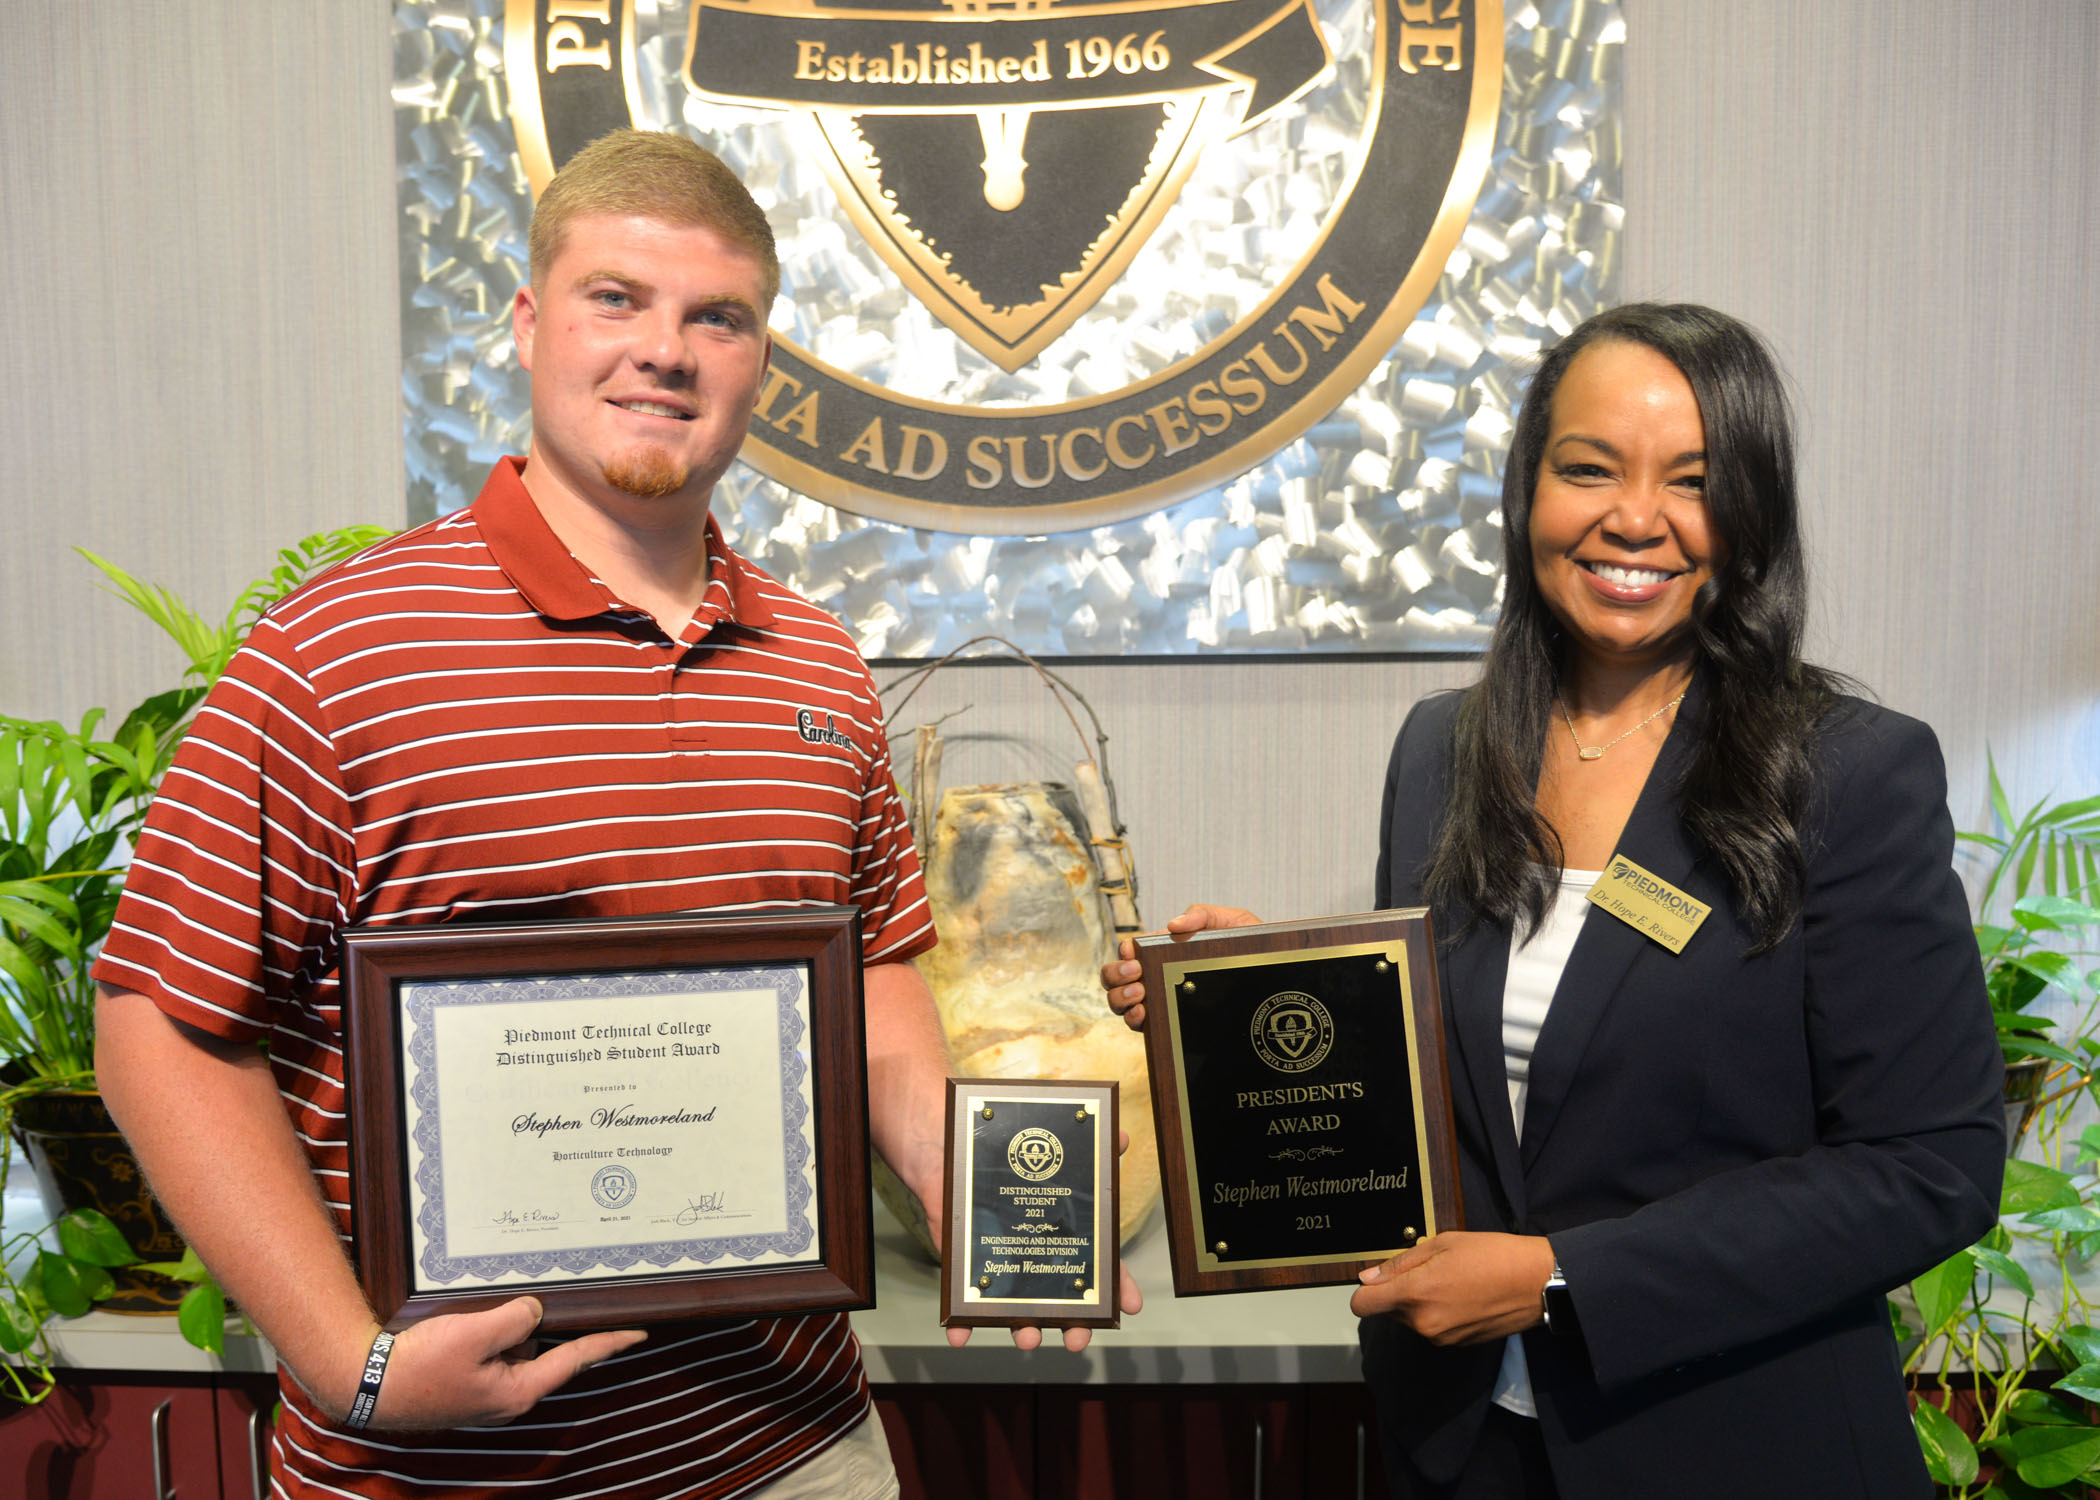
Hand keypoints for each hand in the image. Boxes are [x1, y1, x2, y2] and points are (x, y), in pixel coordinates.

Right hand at [359, 1298, 646, 1429]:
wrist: (368, 1386)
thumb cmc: (420, 1367)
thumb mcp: (473, 1334)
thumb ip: (514, 1320)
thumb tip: (536, 1311)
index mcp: (518, 1389)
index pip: (576, 1358)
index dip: (609, 1341)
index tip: (640, 1332)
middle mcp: (508, 1395)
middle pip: (549, 1351)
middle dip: (560, 1326)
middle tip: (580, 1298)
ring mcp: (487, 1390)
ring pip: (519, 1348)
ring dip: (519, 1328)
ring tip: (508, 1305)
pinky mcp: (467, 1381)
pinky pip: (496, 1350)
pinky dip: (497, 1332)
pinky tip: (482, 1316)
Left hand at [944, 1132, 1145, 1351]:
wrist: (951, 1147)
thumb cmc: (1007, 1153)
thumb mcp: (1050, 1147)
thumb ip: (1087, 1147)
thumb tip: (1122, 1135)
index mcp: (1062, 1235)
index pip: (1097, 1268)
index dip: (1115, 1288)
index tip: (1129, 1307)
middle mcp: (1035, 1256)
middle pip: (1062, 1302)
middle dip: (1073, 1325)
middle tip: (1077, 1339)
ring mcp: (1001, 1264)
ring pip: (1018, 1308)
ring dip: (1024, 1330)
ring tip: (1028, 1337)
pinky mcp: (965, 1266)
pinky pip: (962, 1302)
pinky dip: (960, 1322)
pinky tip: (959, 1336)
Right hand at [1100, 904, 1263, 1029]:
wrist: (1272, 973)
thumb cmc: (1250, 949)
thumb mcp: (1230, 922)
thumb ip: (1202, 914)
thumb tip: (1172, 924)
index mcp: (1165, 952)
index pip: (1130, 952)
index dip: (1123, 953)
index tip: (1132, 954)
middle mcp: (1157, 977)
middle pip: (1115, 978)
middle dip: (1115, 975)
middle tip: (1135, 974)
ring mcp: (1162, 1001)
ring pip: (1120, 1002)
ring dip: (1120, 997)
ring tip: (1140, 994)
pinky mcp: (1171, 1023)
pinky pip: (1139, 1025)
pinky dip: (1133, 1019)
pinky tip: (1143, 1013)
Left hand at [1348, 1232, 1555, 1346]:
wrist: (1537, 1283)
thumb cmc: (1492, 1254)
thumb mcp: (1442, 1244)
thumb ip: (1401, 1263)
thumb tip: (1369, 1277)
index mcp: (1416, 1294)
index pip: (1363, 1305)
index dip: (1365, 1291)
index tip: (1378, 1279)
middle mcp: (1424, 1323)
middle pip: (1389, 1311)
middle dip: (1400, 1292)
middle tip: (1430, 1269)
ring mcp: (1442, 1338)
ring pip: (1412, 1319)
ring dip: (1421, 1303)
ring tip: (1452, 1280)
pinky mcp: (1458, 1345)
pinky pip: (1434, 1328)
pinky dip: (1440, 1313)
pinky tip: (1464, 1295)